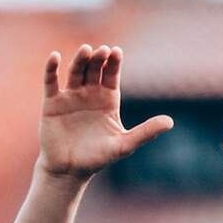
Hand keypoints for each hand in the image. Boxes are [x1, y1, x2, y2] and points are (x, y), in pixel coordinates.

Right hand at [38, 45, 173, 180]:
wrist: (69, 171)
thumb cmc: (97, 158)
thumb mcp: (123, 145)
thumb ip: (146, 132)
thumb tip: (170, 122)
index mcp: (107, 99)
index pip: (112, 75)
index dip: (114, 63)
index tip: (117, 52)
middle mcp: (89, 94)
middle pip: (94, 69)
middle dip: (98, 59)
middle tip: (102, 51)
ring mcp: (70, 96)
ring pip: (75, 72)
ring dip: (80, 60)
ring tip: (86, 50)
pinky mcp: (52, 103)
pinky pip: (51, 82)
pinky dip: (52, 69)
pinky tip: (55, 57)